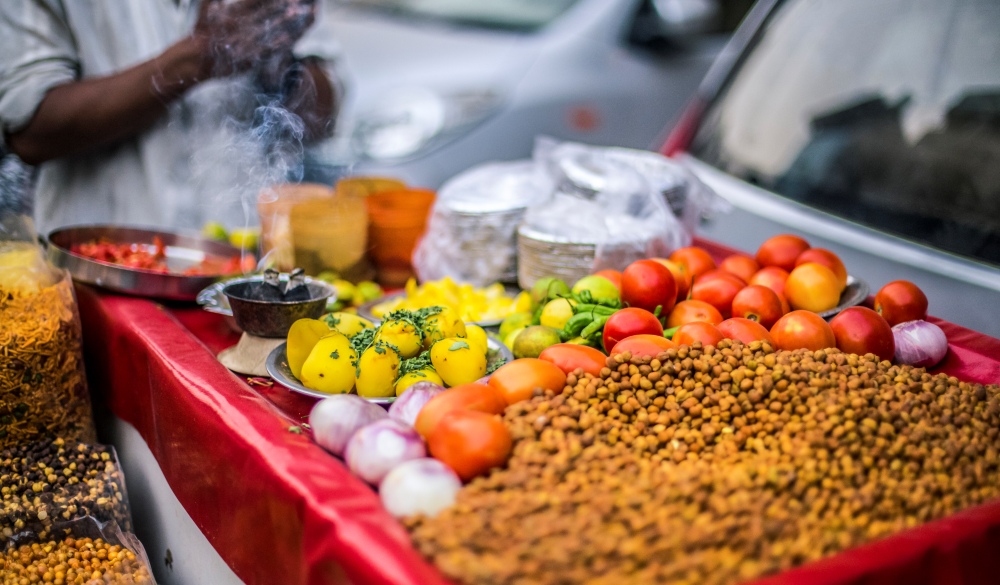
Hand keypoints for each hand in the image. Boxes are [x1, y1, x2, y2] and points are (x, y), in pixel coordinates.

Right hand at [193, 0, 315, 77]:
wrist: (194, 60)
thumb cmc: (202, 33)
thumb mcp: (206, 11)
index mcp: (229, 13)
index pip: (252, 1)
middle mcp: (235, 26)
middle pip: (262, 13)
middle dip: (280, 6)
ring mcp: (240, 42)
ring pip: (265, 30)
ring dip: (282, 22)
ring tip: (296, 13)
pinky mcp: (244, 58)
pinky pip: (262, 50)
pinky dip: (274, 44)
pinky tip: (287, 38)